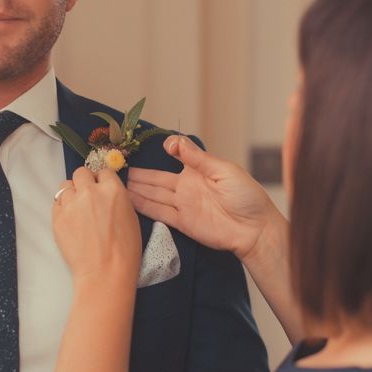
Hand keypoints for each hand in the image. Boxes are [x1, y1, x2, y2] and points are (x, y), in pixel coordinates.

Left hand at [53, 167, 141, 287]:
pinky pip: (57, 202)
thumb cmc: (125, 249)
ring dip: (72, 194)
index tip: (102, 189)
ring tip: (77, 210)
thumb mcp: (131, 216)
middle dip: (85, 182)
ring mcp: (71, 203)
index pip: (104, 172)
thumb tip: (108, 194)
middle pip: (81, 173)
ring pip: (65, 186)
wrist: (105, 271)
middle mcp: (90, 191)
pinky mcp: (57, 217)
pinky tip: (71, 220)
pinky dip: (63, 207)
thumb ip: (117, 199)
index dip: (103, 181)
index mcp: (113, 189)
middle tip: (88, 197)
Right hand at [127, 135, 283, 259]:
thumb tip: (174, 142)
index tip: (152, 148)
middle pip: (157, 179)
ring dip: (137, 190)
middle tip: (117, 168)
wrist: (254, 229)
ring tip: (116, 184)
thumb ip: (197, 158)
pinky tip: (129, 200)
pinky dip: (144, 207)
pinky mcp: (182, 223)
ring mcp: (183, 205)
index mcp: (198, 171)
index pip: (174, 159)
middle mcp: (187, 187)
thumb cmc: (247, 196)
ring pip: (154, 195)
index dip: (162, 153)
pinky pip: (159, 213)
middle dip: (139, 175)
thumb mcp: (223, 170)